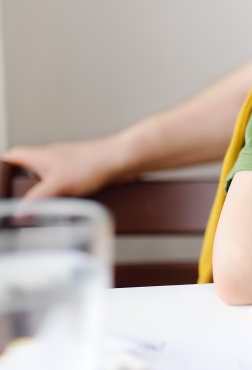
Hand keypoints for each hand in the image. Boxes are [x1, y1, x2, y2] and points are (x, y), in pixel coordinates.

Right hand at [3, 138, 127, 199]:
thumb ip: (37, 199)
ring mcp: (67, 167)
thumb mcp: (59, 184)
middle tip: (20, 202)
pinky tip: (68, 207)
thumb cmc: (93, 162)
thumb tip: (20, 213)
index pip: (12, 156)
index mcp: (39, 156)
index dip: (2, 167)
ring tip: (44, 208)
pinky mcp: (81, 175)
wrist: (122, 160)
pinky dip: (64, 197)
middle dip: (23, 187)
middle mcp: (51, 159)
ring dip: (46, 194)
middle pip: (27, 171)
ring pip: (48, 181)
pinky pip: (66, 187)